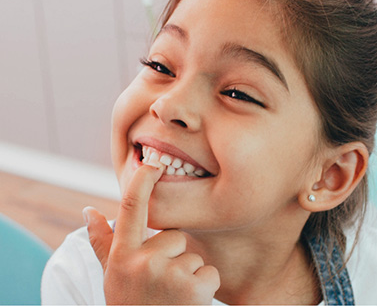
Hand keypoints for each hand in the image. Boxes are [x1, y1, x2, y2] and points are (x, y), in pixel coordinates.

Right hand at [84, 165, 220, 304]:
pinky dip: (203, 287)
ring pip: (192, 256)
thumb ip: (102, 243)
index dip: (142, 181)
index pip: (130, 208)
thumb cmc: (130, 304)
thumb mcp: (112, 276)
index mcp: (122, 256)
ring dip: (187, 274)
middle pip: (175, 236)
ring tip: (172, 297)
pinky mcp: (194, 290)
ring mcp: (169, 275)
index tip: (152, 162)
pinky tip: (187, 303)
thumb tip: (88, 210)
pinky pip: (209, 272)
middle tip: (161, 284)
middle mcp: (143, 262)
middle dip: (173, 256)